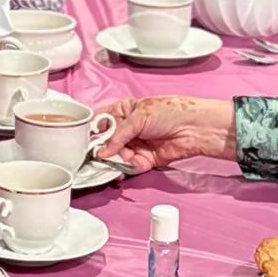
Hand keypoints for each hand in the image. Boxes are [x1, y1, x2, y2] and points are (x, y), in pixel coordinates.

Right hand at [94, 97, 236, 172]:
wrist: (194, 128)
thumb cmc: (169, 112)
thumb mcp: (138, 117)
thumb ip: (118, 135)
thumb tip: (101, 150)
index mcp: (124, 110)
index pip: (102, 119)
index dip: (93, 129)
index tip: (83, 138)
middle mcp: (129, 128)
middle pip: (108, 140)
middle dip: (105, 147)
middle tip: (99, 152)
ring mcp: (137, 144)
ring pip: (119, 155)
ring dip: (121, 157)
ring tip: (128, 153)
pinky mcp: (146, 158)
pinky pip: (132, 165)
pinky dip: (132, 166)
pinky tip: (136, 161)